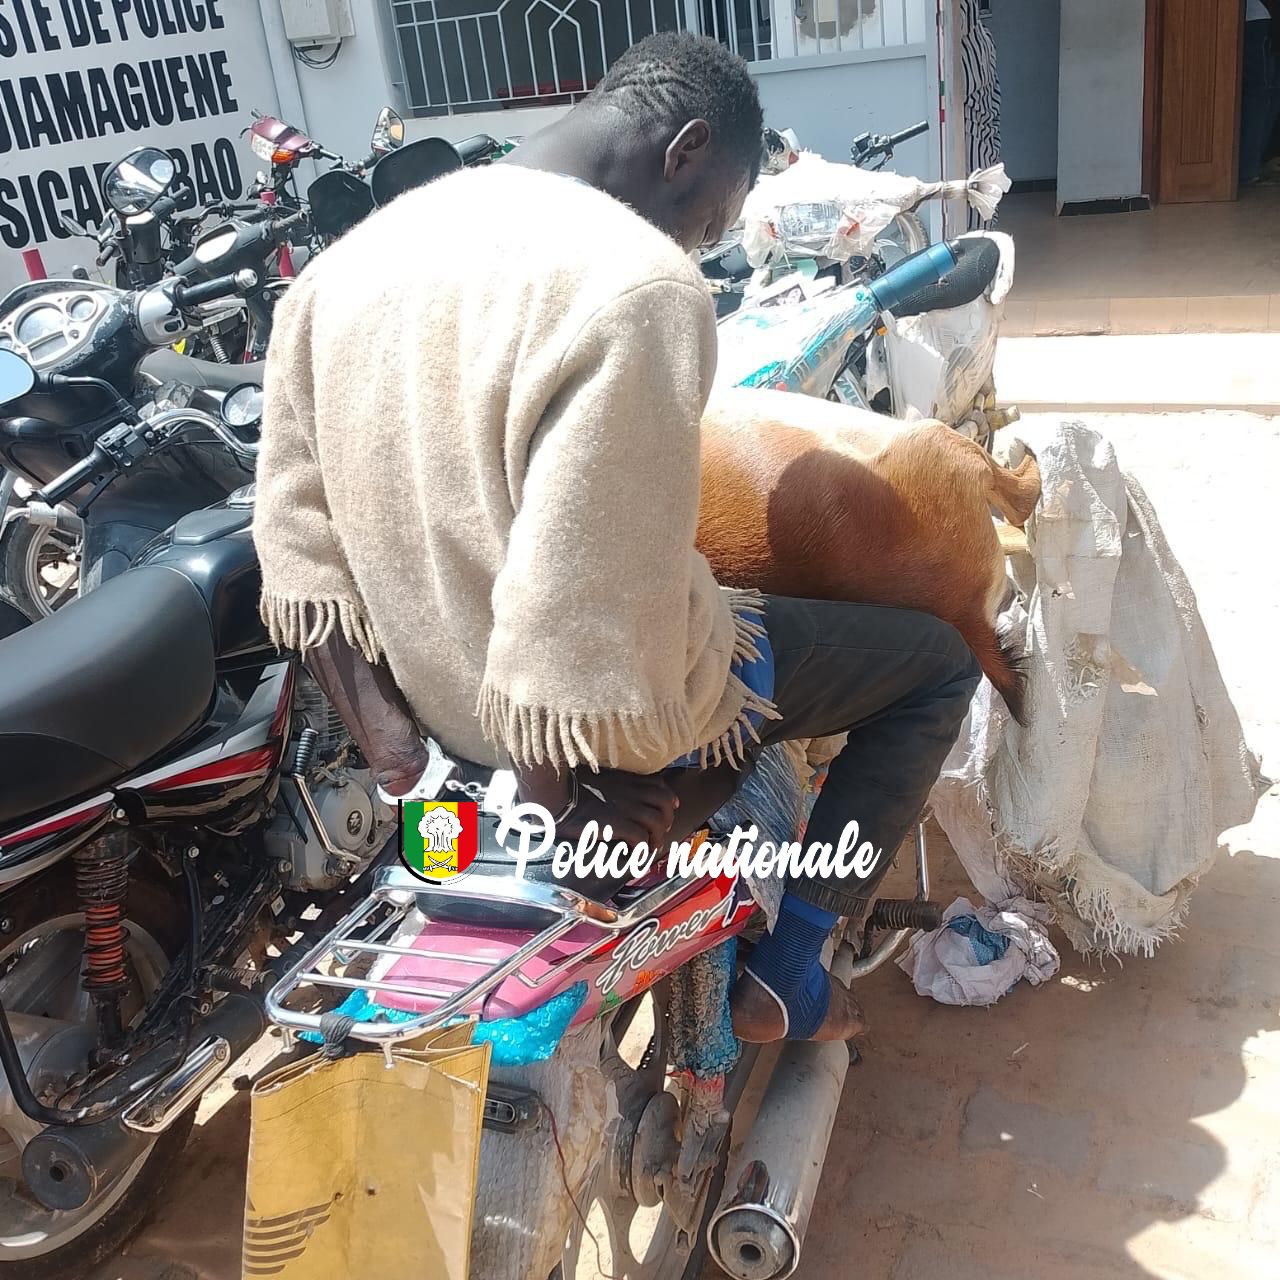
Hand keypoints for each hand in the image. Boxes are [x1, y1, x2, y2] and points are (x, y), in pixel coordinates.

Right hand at [516, 764, 678, 850]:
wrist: (553, 794)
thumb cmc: (568, 785)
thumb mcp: (597, 776)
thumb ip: (612, 782)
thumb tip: (616, 790)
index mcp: (626, 779)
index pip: (660, 786)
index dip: (669, 799)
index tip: (671, 808)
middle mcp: (630, 792)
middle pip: (665, 804)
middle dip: (667, 820)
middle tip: (659, 833)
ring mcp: (624, 807)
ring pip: (657, 822)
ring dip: (656, 838)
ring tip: (649, 848)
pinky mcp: (615, 823)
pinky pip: (640, 837)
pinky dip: (641, 848)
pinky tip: (634, 854)